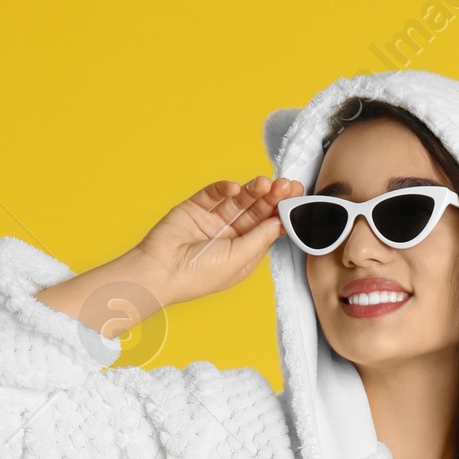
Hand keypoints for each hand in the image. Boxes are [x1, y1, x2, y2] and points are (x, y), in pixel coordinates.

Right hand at [125, 175, 304, 312]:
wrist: (160, 272)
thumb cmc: (199, 275)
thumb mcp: (240, 259)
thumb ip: (261, 237)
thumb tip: (283, 220)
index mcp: (243, 252)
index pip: (268, 228)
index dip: (282, 213)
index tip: (298, 198)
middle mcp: (230, 235)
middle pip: (257, 211)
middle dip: (273, 198)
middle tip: (287, 185)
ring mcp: (213, 220)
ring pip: (239, 200)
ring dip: (253, 190)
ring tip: (266, 183)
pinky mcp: (195, 207)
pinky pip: (214, 193)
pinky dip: (225, 188)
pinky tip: (235, 188)